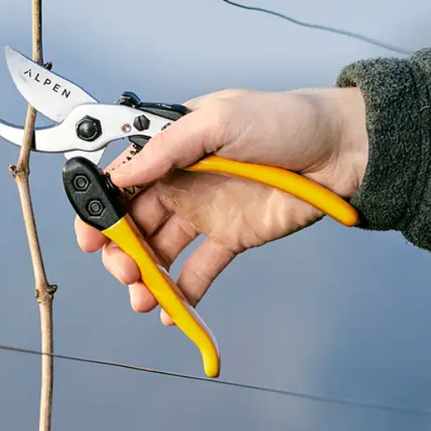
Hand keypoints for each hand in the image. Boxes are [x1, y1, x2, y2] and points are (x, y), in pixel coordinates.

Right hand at [74, 87, 366, 324]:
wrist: (340, 149)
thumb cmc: (281, 121)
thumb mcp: (219, 119)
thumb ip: (166, 148)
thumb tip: (121, 174)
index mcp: (172, 150)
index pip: (124, 182)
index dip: (101, 211)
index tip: (90, 238)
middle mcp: (181, 183)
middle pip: (135, 222)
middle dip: (121, 250)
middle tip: (124, 271)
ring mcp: (205, 212)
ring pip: (161, 250)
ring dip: (146, 276)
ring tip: (143, 297)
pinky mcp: (231, 238)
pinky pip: (200, 269)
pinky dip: (184, 291)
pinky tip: (173, 311)